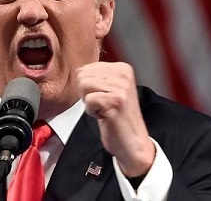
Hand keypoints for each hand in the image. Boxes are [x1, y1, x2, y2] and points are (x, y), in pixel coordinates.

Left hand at [76, 61, 154, 176]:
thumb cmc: (118, 117)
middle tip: (103, 105)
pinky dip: (92, 112)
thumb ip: (97, 76)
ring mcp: (121, 87)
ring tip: (105, 109)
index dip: (88, 87)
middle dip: (87, 94)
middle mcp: (123, 74)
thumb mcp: (110, 89)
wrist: (133, 142)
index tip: (103, 97)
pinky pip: (88, 100)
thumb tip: (77, 70)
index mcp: (122, 68)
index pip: (85, 68)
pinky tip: (105, 116)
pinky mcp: (116, 101)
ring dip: (89, 103)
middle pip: (82, 76)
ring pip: (83, 86)